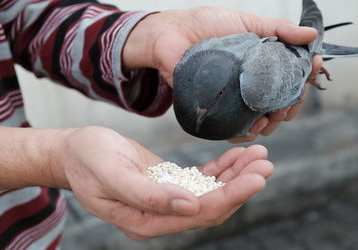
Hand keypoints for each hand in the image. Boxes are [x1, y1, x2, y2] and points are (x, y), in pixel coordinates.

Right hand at [54, 126, 272, 239]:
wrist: (75, 151)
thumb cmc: (88, 160)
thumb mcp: (112, 174)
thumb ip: (147, 195)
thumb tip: (189, 207)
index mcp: (147, 221)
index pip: (200, 214)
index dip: (231, 196)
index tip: (257, 177)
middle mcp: (161, 216)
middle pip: (212, 205)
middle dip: (241, 184)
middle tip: (266, 162)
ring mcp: (166, 201)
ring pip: (211, 192)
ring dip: (236, 174)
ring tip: (260, 155)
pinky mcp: (169, 183)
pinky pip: (201, 179)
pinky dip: (221, 168)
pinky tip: (238, 156)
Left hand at [122, 7, 322, 141]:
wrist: (171, 34)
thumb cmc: (207, 25)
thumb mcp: (247, 22)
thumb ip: (278, 29)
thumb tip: (311, 36)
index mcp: (263, 66)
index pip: (292, 79)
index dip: (305, 79)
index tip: (312, 68)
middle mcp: (252, 85)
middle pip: (281, 104)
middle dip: (291, 106)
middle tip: (291, 100)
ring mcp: (236, 99)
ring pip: (262, 120)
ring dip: (272, 123)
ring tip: (270, 119)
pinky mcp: (217, 110)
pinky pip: (235, 129)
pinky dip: (246, 134)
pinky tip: (251, 130)